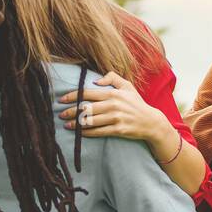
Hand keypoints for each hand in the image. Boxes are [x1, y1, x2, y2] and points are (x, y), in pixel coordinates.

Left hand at [60, 72, 177, 155]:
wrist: (150, 121)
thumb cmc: (136, 103)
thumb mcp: (127, 86)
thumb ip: (112, 78)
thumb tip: (95, 81)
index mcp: (113, 93)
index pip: (87, 93)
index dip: (73, 96)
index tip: (61, 99)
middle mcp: (113, 105)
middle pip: (86, 108)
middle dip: (71, 112)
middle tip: (61, 114)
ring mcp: (116, 118)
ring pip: (90, 121)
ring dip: (76, 124)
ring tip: (67, 125)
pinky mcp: (118, 130)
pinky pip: (98, 132)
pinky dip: (87, 133)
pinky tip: (79, 133)